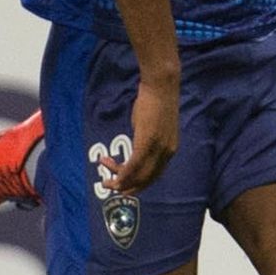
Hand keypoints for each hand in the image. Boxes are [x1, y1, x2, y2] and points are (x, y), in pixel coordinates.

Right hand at [99, 76, 180, 195]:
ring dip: (120, 182)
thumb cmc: (155, 102)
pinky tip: (111, 176)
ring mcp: (157, 148)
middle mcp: (166, 153)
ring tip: (105, 180)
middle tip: (110, 187)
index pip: (154, 176)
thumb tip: (136, 148)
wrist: (160, 86)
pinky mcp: (147, 141)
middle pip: (146, 180)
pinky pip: (133, 164)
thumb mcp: (153, 127)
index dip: (138, 184)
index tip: (122, 185)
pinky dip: (122, 174)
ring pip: (138, 175)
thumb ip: (147, 141)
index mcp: (170, 150)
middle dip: (127, 188)